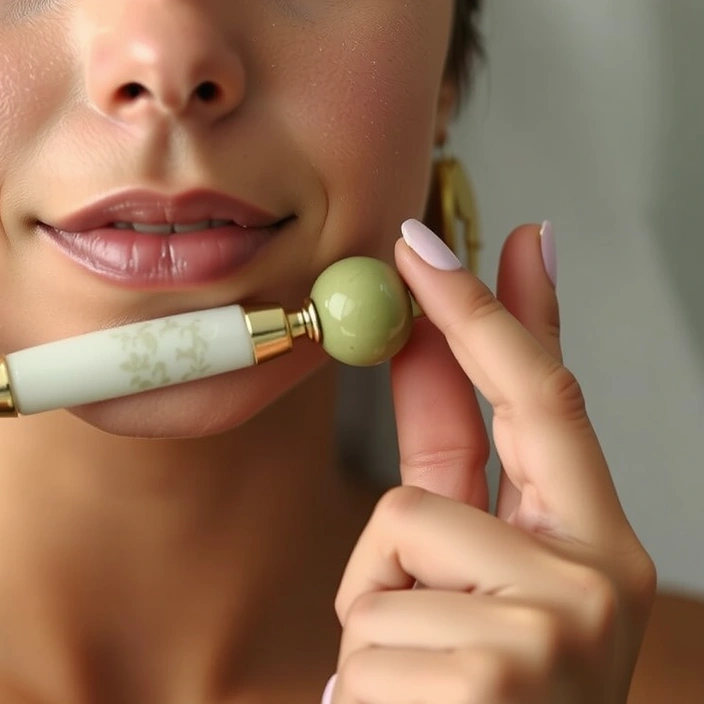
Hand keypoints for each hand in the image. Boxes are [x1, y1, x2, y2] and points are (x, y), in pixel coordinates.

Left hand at [327, 221, 655, 702]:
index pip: (548, 406)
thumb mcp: (468, 595)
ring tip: (410, 682)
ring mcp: (557, 627)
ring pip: (394, 534)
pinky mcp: (496, 673)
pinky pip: (366, 617)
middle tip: (412, 243)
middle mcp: (597, 579)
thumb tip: (429, 371)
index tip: (466, 241)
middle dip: (461, 317)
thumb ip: (450, 488)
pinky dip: (359, 673)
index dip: (506, 315)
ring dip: (371, 611)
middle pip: (503, 413)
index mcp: (592, 555)